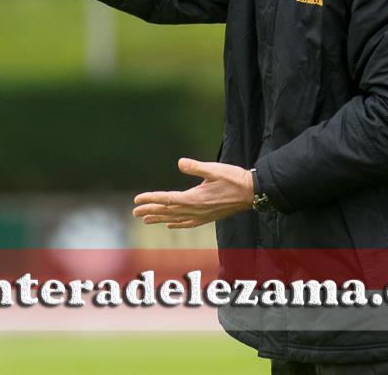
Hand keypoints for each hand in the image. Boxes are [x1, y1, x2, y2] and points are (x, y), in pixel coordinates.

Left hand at [132, 158, 254, 228]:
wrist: (253, 193)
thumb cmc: (234, 179)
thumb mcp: (214, 169)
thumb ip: (196, 167)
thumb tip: (180, 163)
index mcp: (194, 198)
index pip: (166, 199)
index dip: (150, 199)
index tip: (137, 200)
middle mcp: (196, 210)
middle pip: (167, 211)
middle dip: (150, 211)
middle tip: (134, 212)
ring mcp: (202, 216)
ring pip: (175, 219)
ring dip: (159, 219)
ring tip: (146, 220)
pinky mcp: (208, 217)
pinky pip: (188, 223)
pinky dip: (177, 224)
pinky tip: (170, 225)